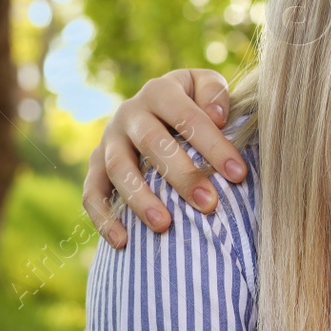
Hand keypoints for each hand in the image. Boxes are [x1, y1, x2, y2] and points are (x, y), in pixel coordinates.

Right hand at [82, 69, 242, 247]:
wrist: (155, 109)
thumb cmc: (193, 104)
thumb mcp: (205, 88)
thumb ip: (214, 94)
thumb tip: (218, 116)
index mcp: (160, 92)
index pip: (188, 117)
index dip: (213, 145)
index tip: (238, 174)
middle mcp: (129, 113)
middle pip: (152, 142)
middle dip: (181, 175)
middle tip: (208, 204)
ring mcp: (109, 140)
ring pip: (119, 168)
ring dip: (140, 198)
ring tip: (164, 226)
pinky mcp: (95, 166)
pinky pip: (92, 193)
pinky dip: (104, 218)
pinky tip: (123, 242)